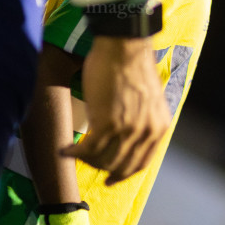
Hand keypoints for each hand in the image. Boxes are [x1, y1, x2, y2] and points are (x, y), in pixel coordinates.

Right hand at [62, 36, 170, 184]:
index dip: (124, 173)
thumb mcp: (148, 99)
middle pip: (121, 165)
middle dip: (102, 169)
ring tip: (74, 153)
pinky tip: (65, 150)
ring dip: (86, 161)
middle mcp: (146, 132)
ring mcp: (128, 130)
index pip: (141, 162)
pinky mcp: (107, 123)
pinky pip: (88, 149)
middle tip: (88, 167)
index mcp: (159, 127)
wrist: (124, 46)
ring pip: (103, 160)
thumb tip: (127, 134)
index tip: (112, 178)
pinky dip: (74, 152)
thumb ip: (143, 119)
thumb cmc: (132, 65)